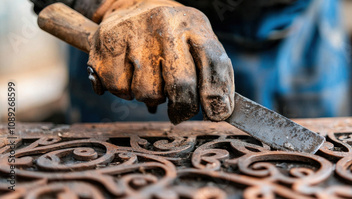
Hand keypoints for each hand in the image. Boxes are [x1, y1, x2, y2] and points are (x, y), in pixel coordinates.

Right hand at [87, 0, 233, 123]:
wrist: (134, 6)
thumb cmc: (174, 36)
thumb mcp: (198, 43)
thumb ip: (213, 74)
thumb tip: (220, 111)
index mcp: (194, 25)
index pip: (214, 62)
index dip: (217, 94)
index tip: (217, 114)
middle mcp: (166, 25)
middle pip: (181, 83)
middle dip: (183, 107)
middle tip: (180, 112)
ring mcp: (136, 32)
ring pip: (147, 92)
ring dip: (150, 97)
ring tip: (150, 78)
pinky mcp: (108, 41)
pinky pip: (118, 88)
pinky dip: (124, 91)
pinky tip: (129, 74)